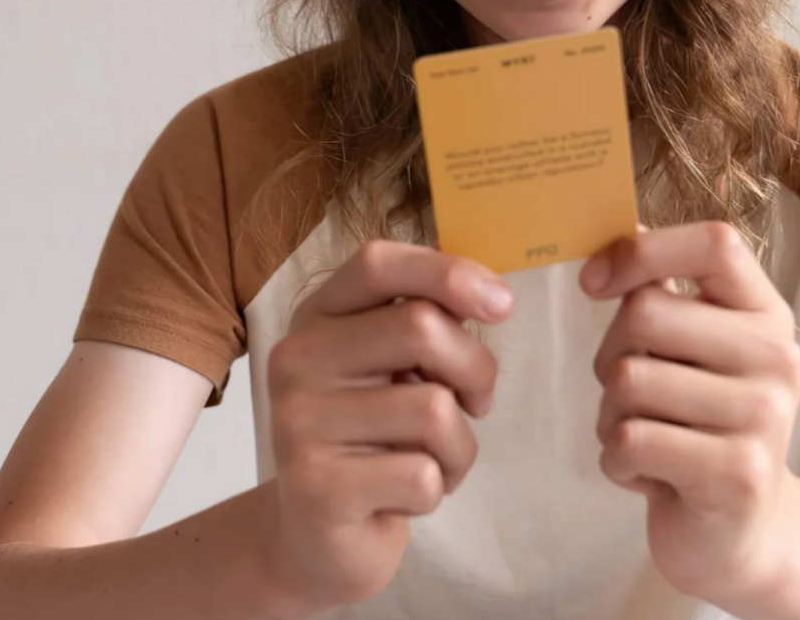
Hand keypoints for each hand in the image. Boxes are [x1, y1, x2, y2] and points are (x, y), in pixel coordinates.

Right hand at [262, 241, 512, 608]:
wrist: (316, 537)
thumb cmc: (375, 435)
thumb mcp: (392, 364)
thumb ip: (427, 319)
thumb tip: (491, 295)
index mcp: (318, 316)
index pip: (378, 263)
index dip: (448, 272)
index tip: (502, 304)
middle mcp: (297, 360)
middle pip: (421, 327)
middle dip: (475, 368)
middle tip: (475, 402)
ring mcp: (299, 425)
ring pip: (433, 408)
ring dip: (459, 443)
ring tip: (433, 459)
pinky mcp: (317, 491)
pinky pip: (422, 475)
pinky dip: (438, 488)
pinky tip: (406, 497)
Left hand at [580, 221, 799, 604]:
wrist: (742, 533)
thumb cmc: (701, 423)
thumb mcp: (696, 349)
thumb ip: (664, 289)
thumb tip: (618, 226)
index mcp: (765, 313)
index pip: (715, 242)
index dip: (643, 250)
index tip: (594, 281)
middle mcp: (777, 357)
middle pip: (645, 312)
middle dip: (609, 353)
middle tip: (630, 391)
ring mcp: (764, 417)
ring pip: (627, 381)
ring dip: (609, 415)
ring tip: (645, 435)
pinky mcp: (737, 475)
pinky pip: (629, 441)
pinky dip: (616, 460)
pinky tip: (649, 474)